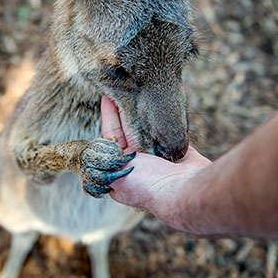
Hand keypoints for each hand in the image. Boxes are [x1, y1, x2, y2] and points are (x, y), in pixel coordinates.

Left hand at [101, 96, 211, 228]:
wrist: (184, 191)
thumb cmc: (147, 186)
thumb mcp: (115, 176)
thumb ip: (103, 162)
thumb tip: (93, 150)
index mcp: (123, 168)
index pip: (112, 137)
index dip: (110, 117)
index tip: (107, 97)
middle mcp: (141, 161)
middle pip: (130, 128)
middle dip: (125, 108)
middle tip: (121, 86)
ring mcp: (161, 154)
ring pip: (149, 125)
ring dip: (144, 108)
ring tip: (137, 87)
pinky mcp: (179, 148)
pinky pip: (169, 127)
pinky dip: (165, 115)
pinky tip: (158, 99)